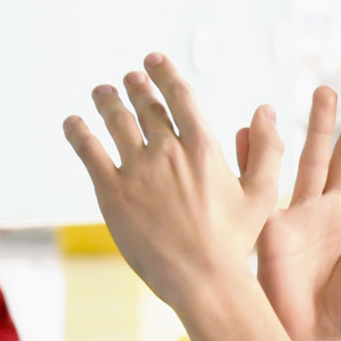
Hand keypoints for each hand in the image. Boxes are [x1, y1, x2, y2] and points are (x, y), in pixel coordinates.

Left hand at [63, 55, 280, 315]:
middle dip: (136, 86)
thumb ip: (267, 150)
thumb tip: (265, 111)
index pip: (180, 96)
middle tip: (129, 79)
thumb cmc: (234, 243)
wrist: (202, 280)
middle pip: (146, 105)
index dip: (164, 73)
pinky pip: (88, 150)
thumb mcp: (263, 195)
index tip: (153, 61)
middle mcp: (168, 152)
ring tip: (103, 93)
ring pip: (115, 120)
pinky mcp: (112, 192)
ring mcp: (138, 170)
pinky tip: (74, 123)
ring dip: (107, 100)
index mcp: (204, 148)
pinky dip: (78, 131)